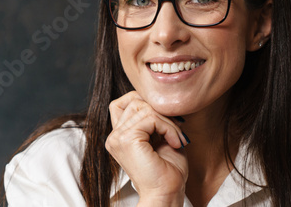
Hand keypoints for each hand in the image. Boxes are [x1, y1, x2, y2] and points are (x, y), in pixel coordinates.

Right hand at [105, 91, 188, 205]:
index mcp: (119, 136)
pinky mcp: (126, 139)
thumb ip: (155, 118)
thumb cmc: (167, 172)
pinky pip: (151, 118)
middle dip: (161, 112)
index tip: (168, 123)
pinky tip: (174, 143)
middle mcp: (114, 136)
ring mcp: (117, 137)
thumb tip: (161, 97)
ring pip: (145, 108)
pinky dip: (168, 127)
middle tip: (176, 131)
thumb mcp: (161, 137)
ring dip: (167, 121)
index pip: (125, 102)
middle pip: (135, 100)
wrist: (167, 194)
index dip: (147, 104)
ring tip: (176, 139)